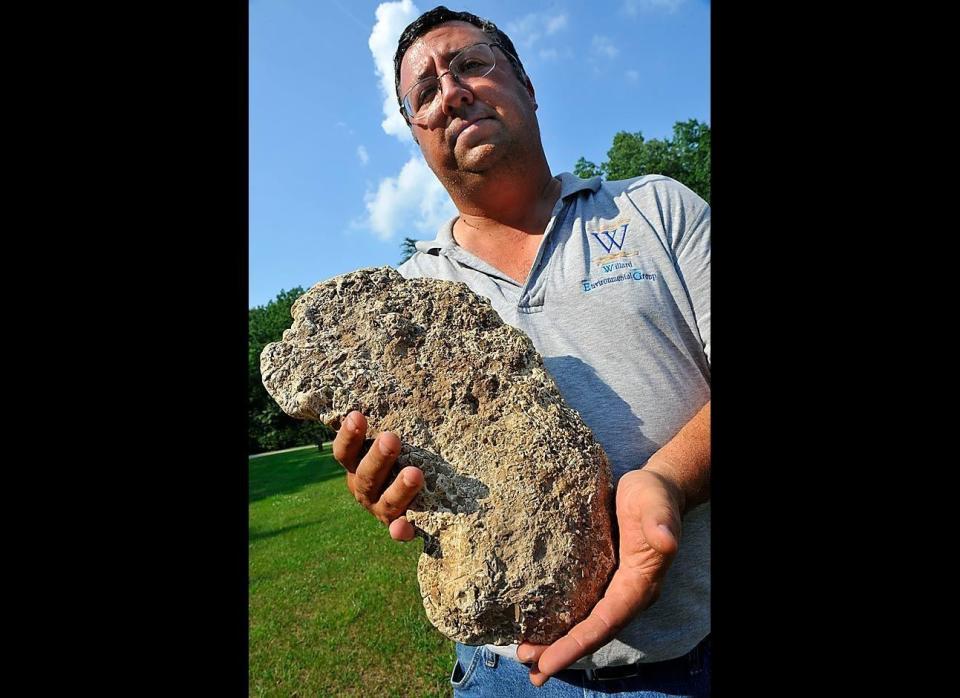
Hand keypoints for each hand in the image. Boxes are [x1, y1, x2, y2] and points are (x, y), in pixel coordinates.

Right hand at [331, 410, 422, 540]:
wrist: (420, 493)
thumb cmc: (404, 452)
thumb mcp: (392, 435)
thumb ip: (388, 416)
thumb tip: (393, 359)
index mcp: (356, 465)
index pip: (344, 451)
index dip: (349, 435)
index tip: (358, 415)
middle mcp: (364, 488)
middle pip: (364, 476)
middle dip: (378, 457)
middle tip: (392, 437)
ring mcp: (382, 510)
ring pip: (385, 502)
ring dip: (398, 489)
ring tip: (416, 473)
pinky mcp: (401, 526)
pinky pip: (399, 532)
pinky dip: (401, 531)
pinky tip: (406, 528)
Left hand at [516, 467, 682, 685]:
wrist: (657, 489)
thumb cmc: (654, 495)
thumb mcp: (656, 502)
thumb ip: (661, 521)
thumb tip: (666, 539)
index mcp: (639, 585)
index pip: (604, 623)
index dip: (576, 644)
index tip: (548, 661)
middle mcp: (626, 594)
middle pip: (592, 633)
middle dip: (561, 652)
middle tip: (529, 667)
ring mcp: (613, 588)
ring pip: (585, 624)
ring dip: (557, 643)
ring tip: (526, 656)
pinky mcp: (600, 577)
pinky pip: (579, 606)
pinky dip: (558, 620)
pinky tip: (534, 623)